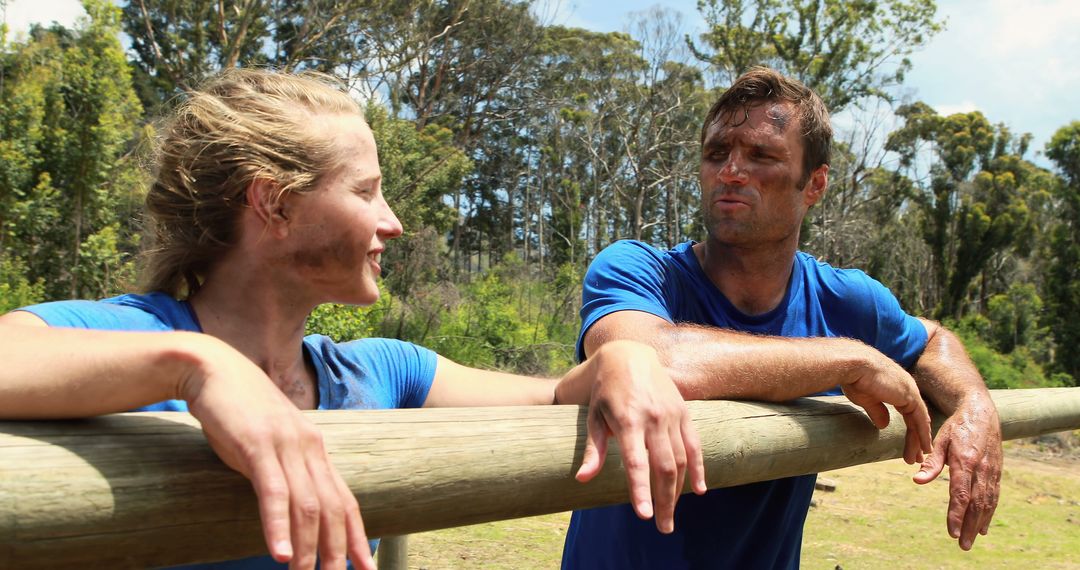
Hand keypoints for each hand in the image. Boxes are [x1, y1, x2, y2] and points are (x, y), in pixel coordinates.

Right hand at [180, 335, 373, 569]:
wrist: (213, 371)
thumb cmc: (239, 412)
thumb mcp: (271, 443)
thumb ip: (285, 471)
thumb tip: (292, 506)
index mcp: (315, 449)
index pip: (345, 499)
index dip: (357, 535)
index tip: (366, 565)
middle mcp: (308, 448)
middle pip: (333, 508)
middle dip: (337, 549)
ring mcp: (285, 446)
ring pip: (307, 505)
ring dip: (307, 547)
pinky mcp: (256, 445)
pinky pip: (273, 492)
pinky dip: (278, 526)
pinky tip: (279, 553)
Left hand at [557, 340, 706, 533]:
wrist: (630, 356)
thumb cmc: (607, 391)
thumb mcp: (594, 416)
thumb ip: (593, 450)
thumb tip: (583, 479)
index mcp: (629, 420)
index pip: (637, 462)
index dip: (641, 490)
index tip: (644, 515)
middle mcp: (653, 418)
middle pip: (663, 467)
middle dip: (664, 501)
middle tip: (662, 527)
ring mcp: (671, 415)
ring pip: (680, 460)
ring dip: (678, 491)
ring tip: (671, 515)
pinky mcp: (684, 413)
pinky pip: (694, 446)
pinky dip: (698, 469)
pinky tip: (698, 490)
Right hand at [841, 349, 933, 464]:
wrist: (854, 365)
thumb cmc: (855, 378)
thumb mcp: (866, 399)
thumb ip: (877, 411)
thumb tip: (883, 425)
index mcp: (896, 387)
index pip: (908, 411)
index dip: (910, 428)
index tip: (910, 442)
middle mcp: (907, 388)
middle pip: (916, 417)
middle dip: (917, 437)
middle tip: (918, 454)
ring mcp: (910, 391)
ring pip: (919, 421)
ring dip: (920, 440)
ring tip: (919, 458)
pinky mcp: (910, 396)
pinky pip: (921, 420)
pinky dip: (923, 434)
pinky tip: (924, 447)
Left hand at [913, 396, 1001, 549]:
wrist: (981, 412)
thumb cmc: (957, 426)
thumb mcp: (940, 439)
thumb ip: (931, 462)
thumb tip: (918, 480)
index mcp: (965, 460)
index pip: (960, 494)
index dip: (956, 515)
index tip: (951, 532)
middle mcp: (981, 468)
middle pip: (976, 503)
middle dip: (969, 526)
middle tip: (962, 545)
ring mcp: (992, 471)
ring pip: (987, 502)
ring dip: (980, 523)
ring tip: (971, 540)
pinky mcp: (997, 472)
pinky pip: (994, 496)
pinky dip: (989, 513)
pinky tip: (984, 526)